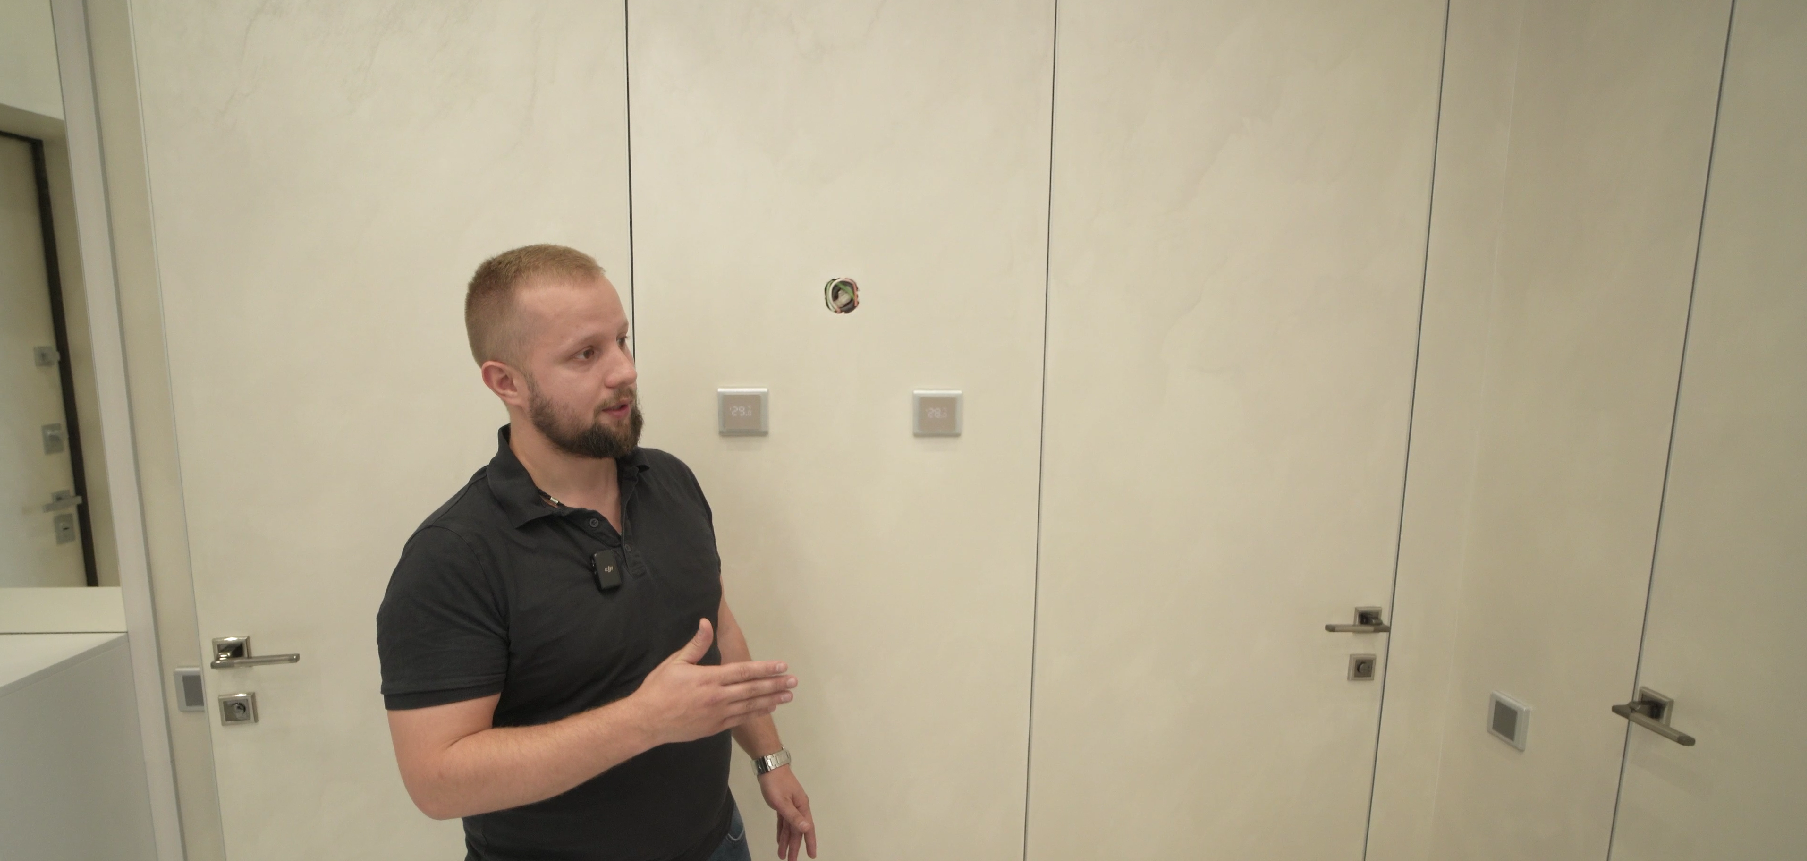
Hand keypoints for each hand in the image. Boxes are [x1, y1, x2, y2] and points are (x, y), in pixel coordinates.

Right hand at [629, 620, 795, 746]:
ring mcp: (718, 714)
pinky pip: (740, 719)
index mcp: (710, 678)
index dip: (766, 668)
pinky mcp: (714, 727)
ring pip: (750, 706)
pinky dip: (755, 714)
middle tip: (794, 682)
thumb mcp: (675, 663)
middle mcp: (718, 697)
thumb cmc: (659, 689)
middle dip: (775, 685)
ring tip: (787, 696)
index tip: (782, 666)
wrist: (647, 722)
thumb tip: (705, 623)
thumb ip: (695, 645)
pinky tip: (767, 709)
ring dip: (771, 700)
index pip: (744, 671)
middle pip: (753, 689)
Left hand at [759, 765, 815, 859]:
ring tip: (783, 855)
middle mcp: (798, 807)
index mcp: (801, 807)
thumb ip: (793, 816)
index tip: (812, 855)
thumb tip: (807, 828)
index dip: (810, 842)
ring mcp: (791, 805)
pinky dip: (782, 831)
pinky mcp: (782, 803)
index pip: (807, 828)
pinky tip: (780, 839)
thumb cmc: (776, 783)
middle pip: (797, 830)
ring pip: (790, 827)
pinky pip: (784, 821)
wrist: (769, 765)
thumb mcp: (782, 802)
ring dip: (787, 841)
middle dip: (795, 846)